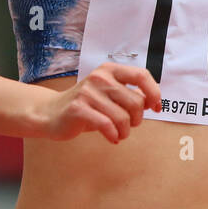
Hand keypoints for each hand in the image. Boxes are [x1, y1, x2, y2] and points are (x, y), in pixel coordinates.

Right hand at [40, 63, 161, 143]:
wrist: (51, 112)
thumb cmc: (86, 105)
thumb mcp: (107, 93)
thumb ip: (128, 94)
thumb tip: (153, 101)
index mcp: (109, 70)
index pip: (142, 75)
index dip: (154, 92)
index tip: (156, 107)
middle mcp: (100, 78)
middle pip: (136, 102)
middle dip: (137, 119)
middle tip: (129, 125)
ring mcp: (88, 92)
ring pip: (123, 117)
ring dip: (125, 131)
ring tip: (119, 133)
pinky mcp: (78, 109)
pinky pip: (107, 125)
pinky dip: (114, 135)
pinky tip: (112, 138)